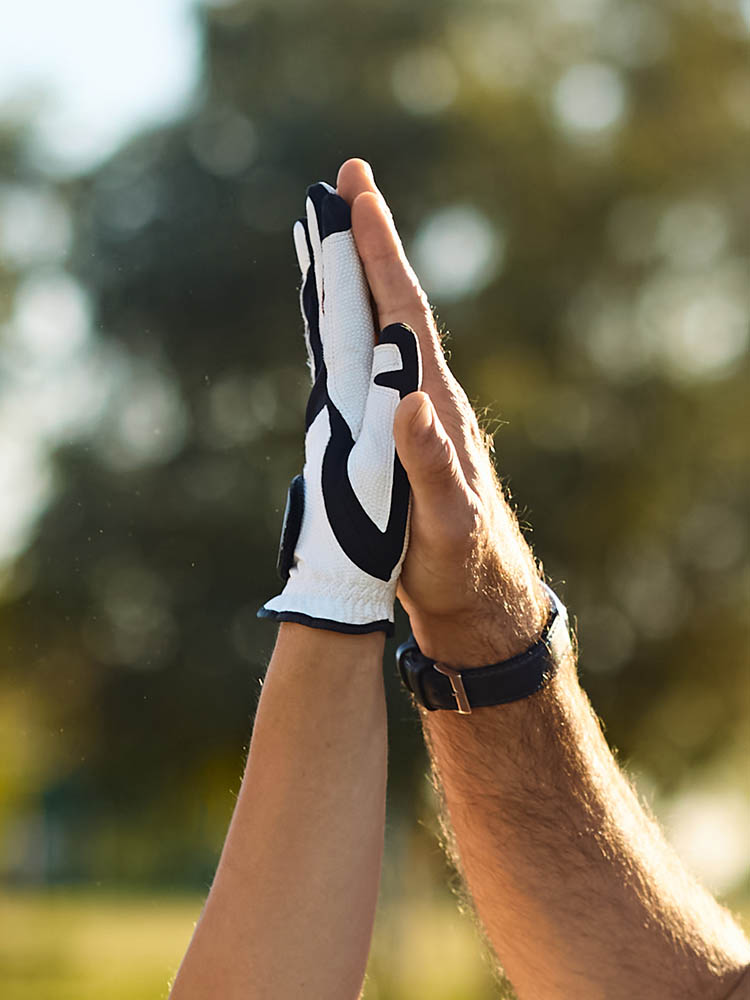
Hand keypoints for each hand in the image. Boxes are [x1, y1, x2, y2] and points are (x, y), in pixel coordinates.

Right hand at [337, 160, 548, 665]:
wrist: (472, 596)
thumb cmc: (461, 564)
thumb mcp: (448, 521)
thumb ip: (430, 466)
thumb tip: (410, 399)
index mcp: (436, 406)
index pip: (406, 314)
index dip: (383, 254)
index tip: (361, 194)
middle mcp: (423, 397)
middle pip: (390, 305)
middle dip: (368, 243)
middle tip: (345, 180)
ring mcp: (407, 414)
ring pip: (374, 331)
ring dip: (353, 279)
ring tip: (330, 233)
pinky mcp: (390, 438)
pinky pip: (362, 367)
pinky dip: (345, 331)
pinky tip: (333, 320)